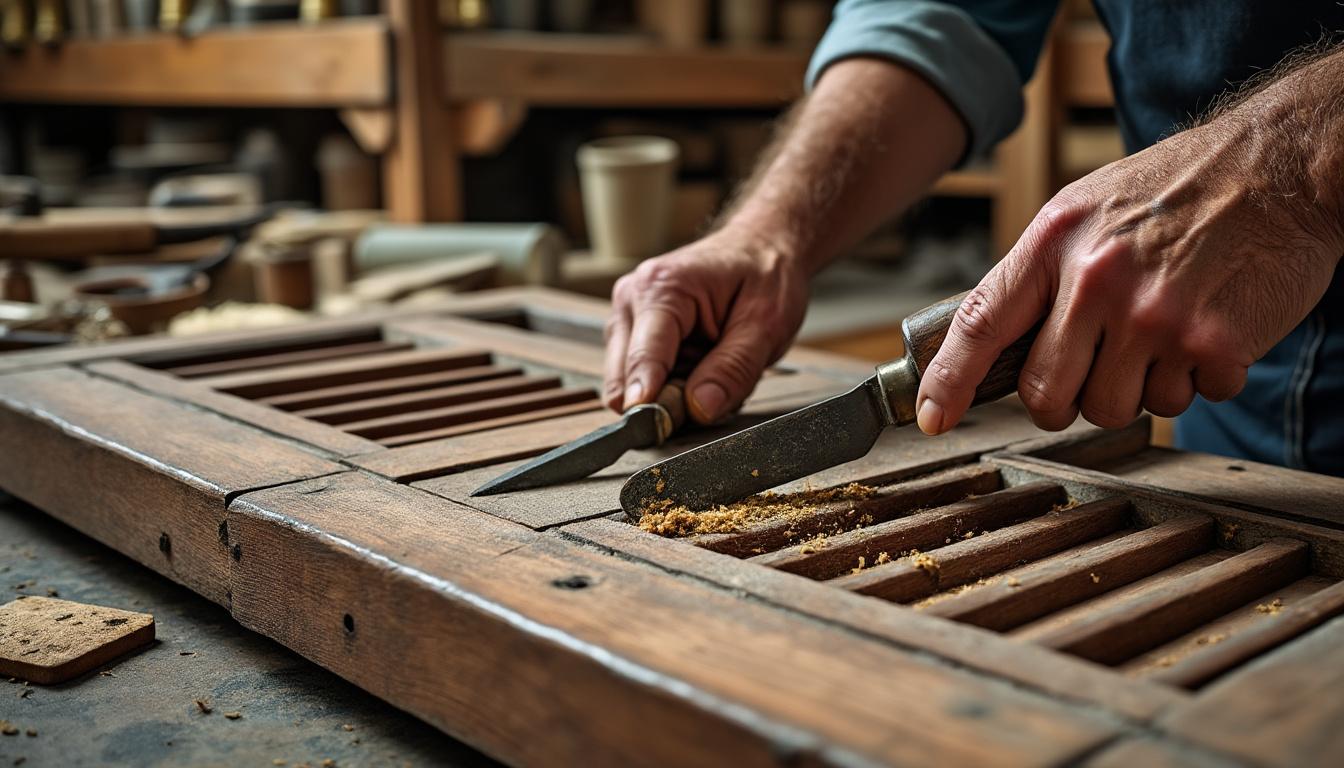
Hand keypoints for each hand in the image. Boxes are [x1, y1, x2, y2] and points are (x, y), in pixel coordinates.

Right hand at [604, 230, 808, 423]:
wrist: (763, 247)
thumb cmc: (765, 275)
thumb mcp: (767, 324)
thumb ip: (734, 368)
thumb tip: (699, 408)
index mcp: (662, 288)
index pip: (644, 356)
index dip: (648, 399)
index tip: (651, 429)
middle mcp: (632, 297)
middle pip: (624, 375)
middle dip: (663, 399)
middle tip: (708, 398)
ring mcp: (627, 314)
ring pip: (628, 380)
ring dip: (667, 391)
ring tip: (709, 371)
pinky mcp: (632, 329)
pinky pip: (639, 374)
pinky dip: (667, 383)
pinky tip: (697, 367)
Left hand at [916, 103, 1343, 434]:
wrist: (1281, 163)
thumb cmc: (1178, 187)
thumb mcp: (1085, 209)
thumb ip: (1040, 273)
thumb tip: (992, 342)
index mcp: (1056, 242)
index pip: (982, 325)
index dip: (949, 381)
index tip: (932, 417)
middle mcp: (1097, 281)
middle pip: (1047, 396)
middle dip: (1065, 399)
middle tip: (1095, 368)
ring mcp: (1155, 316)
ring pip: (1114, 410)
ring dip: (1137, 390)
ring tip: (1160, 335)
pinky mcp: (1212, 344)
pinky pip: (1185, 402)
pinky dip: (1195, 381)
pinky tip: (1205, 332)